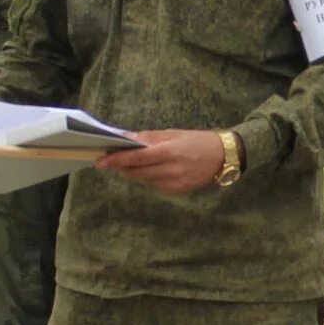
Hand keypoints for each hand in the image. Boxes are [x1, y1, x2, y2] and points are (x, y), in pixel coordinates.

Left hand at [99, 129, 225, 194]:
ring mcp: (173, 183)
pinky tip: (151, 170)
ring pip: (143, 179)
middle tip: (111, 159)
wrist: (222, 157)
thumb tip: (126, 138)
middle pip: (136, 171)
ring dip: (134, 172)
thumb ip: (149, 138)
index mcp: (168, 152)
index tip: (101, 161)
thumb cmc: (197, 140)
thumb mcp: (173, 133)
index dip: (116, 160)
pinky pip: (154, 185)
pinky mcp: (176, 191)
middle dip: (122, 166)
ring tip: (130, 163)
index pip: (135, 158)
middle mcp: (169, 170)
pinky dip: (148, 177)